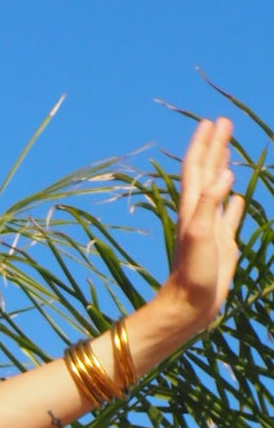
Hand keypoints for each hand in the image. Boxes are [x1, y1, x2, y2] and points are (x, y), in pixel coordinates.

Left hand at [161, 116, 245, 334]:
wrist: (190, 306)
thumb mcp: (200, 234)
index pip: (197, 168)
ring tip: (228, 152)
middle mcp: (201, 214)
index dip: (203, 144)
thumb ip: (210, 203)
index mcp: (193, 208)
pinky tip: (236, 195)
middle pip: (208, 172)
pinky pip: (229, 217)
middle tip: (224, 123)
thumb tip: (225, 173)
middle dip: (215, 147)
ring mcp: (212, 228)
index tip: (212, 121)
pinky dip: (233, 203)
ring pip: (218, 191)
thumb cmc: (192, 273)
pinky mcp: (222, 244)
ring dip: (223, 170)